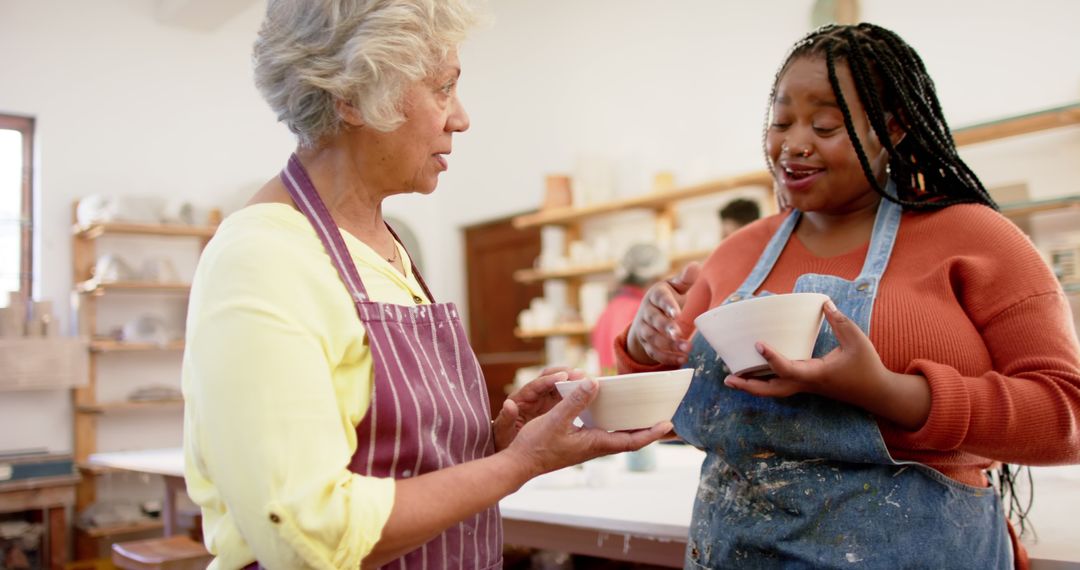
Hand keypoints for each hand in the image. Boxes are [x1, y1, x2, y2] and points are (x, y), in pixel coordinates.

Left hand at [492, 367, 584, 450]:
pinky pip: (564, 396)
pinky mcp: (552, 406)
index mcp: (521, 399)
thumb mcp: (503, 431)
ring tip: (586, 378)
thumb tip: (509, 404)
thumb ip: (506, 418)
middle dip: (564, 373)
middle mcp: (533, 396)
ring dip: (572, 381)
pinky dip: (574, 392)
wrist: (511, 451)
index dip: (549, 380)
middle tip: (580, 373)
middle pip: (549, 379)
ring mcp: (543, 400)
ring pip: (559, 385)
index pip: (536, 385)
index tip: (563, 376)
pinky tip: (587, 393)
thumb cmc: (504, 438)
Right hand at [503, 379, 672, 476]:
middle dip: (646, 428)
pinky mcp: (577, 442)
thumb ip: (574, 401)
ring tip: (642, 411)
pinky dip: (613, 422)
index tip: (668, 424)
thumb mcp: (555, 420)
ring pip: (617, 435)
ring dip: (631, 426)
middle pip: (629, 438)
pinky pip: (603, 431)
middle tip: (663, 416)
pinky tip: (610, 411)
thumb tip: (594, 383)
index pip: (631, 441)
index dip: (651, 433)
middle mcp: (594, 446)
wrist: (518, 464)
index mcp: (594, 443)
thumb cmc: (536, 446)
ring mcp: (586, 445)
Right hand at [626, 262, 700, 365]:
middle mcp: (647, 312)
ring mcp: (645, 329)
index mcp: (656, 295)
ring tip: (687, 348)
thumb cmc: (668, 298)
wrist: (649, 316)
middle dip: (666, 328)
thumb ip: (685, 279)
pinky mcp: (646, 344)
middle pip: (654, 320)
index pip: (660, 298)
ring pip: (653, 338)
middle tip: (679, 333)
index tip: (677, 313)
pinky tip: (682, 359)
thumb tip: (695, 266)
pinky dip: (667, 357)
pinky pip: (654, 352)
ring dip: (669, 345)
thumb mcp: (675, 287)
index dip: (668, 306)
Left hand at [723, 299, 930, 429]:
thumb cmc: (867, 366)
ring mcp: (806, 387)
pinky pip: (782, 386)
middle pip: (772, 391)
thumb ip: (840, 321)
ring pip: (774, 391)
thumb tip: (824, 303)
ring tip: (731, 378)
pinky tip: (753, 372)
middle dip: (749, 386)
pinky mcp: (808, 385)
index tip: (758, 344)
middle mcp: (807, 383)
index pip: (788, 369)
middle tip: (727, 378)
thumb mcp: (857, 340)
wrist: (876, 392)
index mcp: (816, 374)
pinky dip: (765, 382)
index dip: (772, 358)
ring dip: (753, 387)